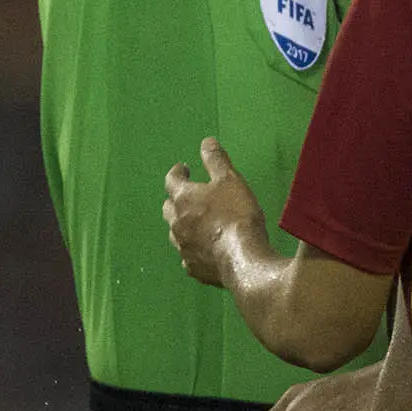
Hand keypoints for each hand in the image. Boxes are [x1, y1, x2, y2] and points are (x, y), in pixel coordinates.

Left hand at [164, 137, 264, 288]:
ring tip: (197, 223)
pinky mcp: (193, 268)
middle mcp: (177, 223)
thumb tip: (206, 142)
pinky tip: (205, 249)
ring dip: (183, 225)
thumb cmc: (236, 214)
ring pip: (176, 233)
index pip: (171, 180)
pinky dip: (194, 248)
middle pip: (169, 208)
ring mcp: (183, 248)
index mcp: (183, 199)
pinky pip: (188, 255)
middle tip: (189, 195)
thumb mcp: (230, 179)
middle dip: (176, 199)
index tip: (184, 168)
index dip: (178, 172)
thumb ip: (216, 160)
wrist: (243, 258)